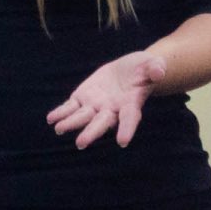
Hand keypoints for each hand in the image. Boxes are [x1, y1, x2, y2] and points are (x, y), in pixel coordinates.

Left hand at [47, 51, 166, 148]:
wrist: (130, 70)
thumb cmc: (145, 69)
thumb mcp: (152, 65)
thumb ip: (155, 69)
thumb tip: (159, 71)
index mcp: (131, 104)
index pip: (129, 118)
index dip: (126, 129)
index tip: (123, 142)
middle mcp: (112, 110)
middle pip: (101, 123)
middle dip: (91, 132)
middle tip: (81, 143)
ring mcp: (96, 105)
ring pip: (83, 117)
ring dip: (71, 123)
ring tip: (59, 129)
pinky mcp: (84, 98)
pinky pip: (71, 107)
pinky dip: (61, 113)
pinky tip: (51, 119)